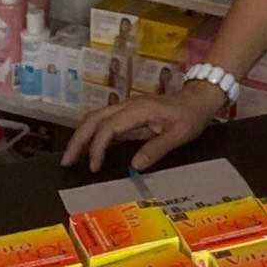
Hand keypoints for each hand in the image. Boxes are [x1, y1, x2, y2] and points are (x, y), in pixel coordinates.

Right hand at [61, 80, 226, 173]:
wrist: (199, 99)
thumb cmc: (191, 116)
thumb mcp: (180, 134)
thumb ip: (157, 149)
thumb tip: (133, 166)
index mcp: (139, 110)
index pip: (108, 127)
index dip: (97, 147)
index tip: (94, 167)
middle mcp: (128, 106)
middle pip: (94, 119)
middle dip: (78, 140)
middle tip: (67, 162)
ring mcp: (127, 108)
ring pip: (96, 117)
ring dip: (82, 135)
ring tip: (72, 157)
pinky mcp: (129, 113)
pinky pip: (105, 121)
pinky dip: (92, 133)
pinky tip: (89, 149)